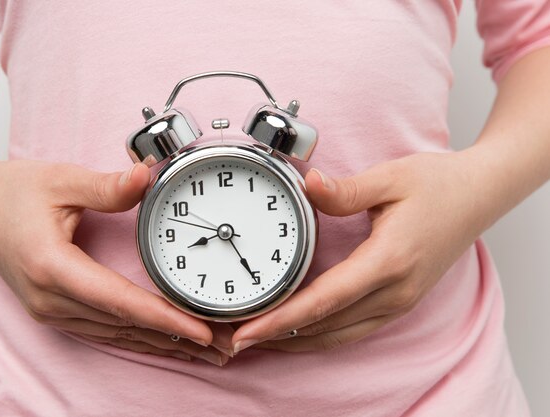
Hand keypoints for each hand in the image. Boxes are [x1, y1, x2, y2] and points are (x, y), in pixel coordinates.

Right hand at [0, 159, 229, 365]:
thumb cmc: (13, 193)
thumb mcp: (61, 180)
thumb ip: (107, 185)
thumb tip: (145, 176)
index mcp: (52, 267)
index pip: (120, 301)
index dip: (164, 318)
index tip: (200, 330)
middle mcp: (50, 298)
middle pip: (124, 326)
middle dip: (176, 337)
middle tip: (222, 345)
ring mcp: (50, 310)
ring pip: (116, 335)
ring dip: (161, 343)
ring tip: (204, 352)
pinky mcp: (54, 310)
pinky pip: (104, 331)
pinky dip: (138, 338)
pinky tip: (163, 343)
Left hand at [232, 151, 493, 352]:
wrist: (480, 196)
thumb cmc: (438, 185)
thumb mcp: (391, 178)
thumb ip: (346, 190)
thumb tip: (308, 184)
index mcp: (389, 261)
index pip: (325, 300)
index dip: (283, 318)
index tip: (249, 330)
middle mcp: (396, 291)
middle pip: (326, 326)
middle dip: (279, 335)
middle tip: (237, 337)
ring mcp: (401, 300)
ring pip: (340, 335)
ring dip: (297, 341)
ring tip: (260, 339)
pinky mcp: (401, 300)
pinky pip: (355, 329)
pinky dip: (322, 336)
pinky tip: (300, 333)